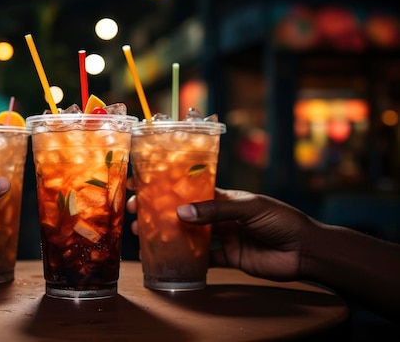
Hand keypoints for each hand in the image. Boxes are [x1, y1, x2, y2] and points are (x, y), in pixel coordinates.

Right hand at [126, 179, 312, 281]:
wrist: (306, 251)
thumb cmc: (282, 220)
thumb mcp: (249, 208)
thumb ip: (217, 210)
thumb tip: (180, 213)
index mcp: (225, 197)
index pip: (191, 188)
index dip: (169, 186)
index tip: (144, 182)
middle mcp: (221, 216)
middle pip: (184, 213)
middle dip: (159, 211)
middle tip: (135, 211)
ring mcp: (223, 237)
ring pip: (189, 235)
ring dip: (167, 234)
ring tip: (142, 234)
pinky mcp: (228, 258)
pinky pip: (203, 259)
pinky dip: (187, 259)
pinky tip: (167, 258)